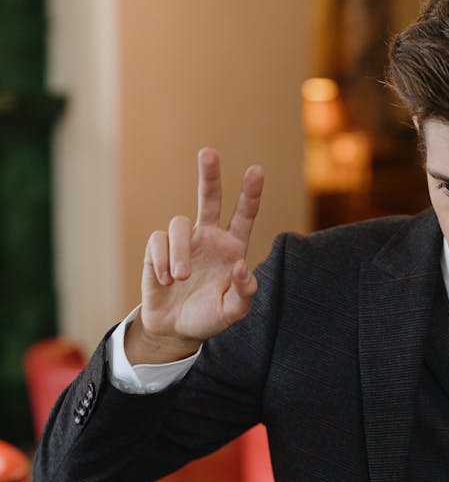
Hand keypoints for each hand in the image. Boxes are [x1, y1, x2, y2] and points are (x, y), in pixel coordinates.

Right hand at [127, 149, 262, 362]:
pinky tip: (166, 280)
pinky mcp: (158, 249)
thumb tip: (242, 266)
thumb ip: (244, 293)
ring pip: (179, 223)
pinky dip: (162, 261)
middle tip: (208, 152)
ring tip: (180, 278)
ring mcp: (183, 241)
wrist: (175, 329)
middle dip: (209, 175)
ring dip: (180, 252)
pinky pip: (158, 241)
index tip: (256, 171)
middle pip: (209, 198)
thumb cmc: (208, 317)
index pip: (244, 216)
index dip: (250, 194)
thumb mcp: (232, 312)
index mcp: (232, 248)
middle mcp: (209, 238)